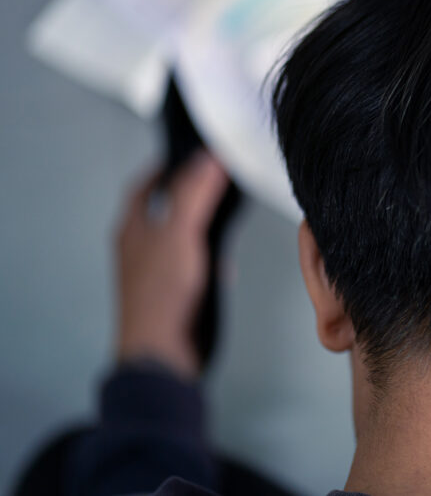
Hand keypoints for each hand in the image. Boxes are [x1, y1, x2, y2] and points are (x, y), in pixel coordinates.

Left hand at [115, 153, 227, 378]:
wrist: (164, 351)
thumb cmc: (161, 296)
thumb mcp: (180, 234)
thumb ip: (194, 193)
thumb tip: (209, 158)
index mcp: (132, 228)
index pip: (145, 185)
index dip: (166, 166)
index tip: (189, 154)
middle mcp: (140, 247)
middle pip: (162, 208)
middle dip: (187, 193)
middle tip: (212, 181)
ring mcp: (156, 270)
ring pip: (177, 236)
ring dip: (199, 226)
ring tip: (223, 216)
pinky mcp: (173, 291)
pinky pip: (191, 262)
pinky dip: (207, 256)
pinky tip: (223, 260)